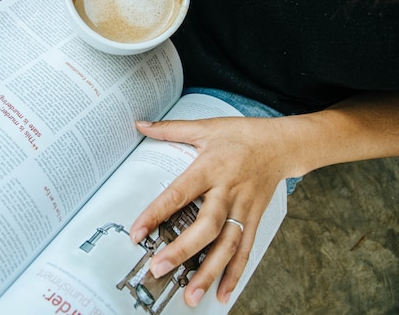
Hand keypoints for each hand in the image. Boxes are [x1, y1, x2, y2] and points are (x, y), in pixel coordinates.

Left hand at [131, 117, 292, 306]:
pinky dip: (235, 274)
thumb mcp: (206, 127)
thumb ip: (170, 129)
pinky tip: (223, 294)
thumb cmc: (242, 135)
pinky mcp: (254, 219)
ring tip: (190, 295)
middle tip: (158, 268)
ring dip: (209, 272)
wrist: (283, 144)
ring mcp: (243, 209)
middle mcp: (227, 192)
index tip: (137, 233)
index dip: (157, 214)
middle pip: (206, 226)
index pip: (178, 194)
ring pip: (227, 245)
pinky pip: (245, 251)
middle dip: (182, 250)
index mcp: (210, 168)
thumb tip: (140, 124)